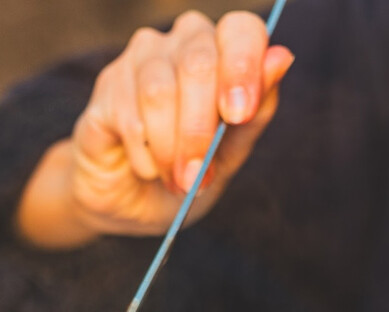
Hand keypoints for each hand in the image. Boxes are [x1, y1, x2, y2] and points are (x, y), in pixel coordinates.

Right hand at [17, 10, 293, 247]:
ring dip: (170, 150)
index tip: (238, 115)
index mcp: (221, 53)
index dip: (242, 68)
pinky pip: (129, 118)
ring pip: (159, 92)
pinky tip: (147, 169)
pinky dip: (145, 157)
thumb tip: (282, 57)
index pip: (240, 30)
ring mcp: (139, 61)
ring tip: (175, 180)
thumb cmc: (187, 175)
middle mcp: (179, 44)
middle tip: (198, 175)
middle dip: (200, 131)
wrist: (133, 205)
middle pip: (198, 63)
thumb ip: (256, 112)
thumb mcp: (231, 155)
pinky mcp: (106, 88)